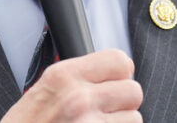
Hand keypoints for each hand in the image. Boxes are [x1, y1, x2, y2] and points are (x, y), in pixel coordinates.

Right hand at [1, 49, 142, 122]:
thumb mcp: (42, 91)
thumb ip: (74, 79)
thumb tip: (105, 71)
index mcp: (63, 76)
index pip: (120, 60)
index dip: (120, 74)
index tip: (112, 82)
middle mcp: (79, 99)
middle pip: (133, 91)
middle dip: (123, 103)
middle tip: (105, 111)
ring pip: (134, 119)